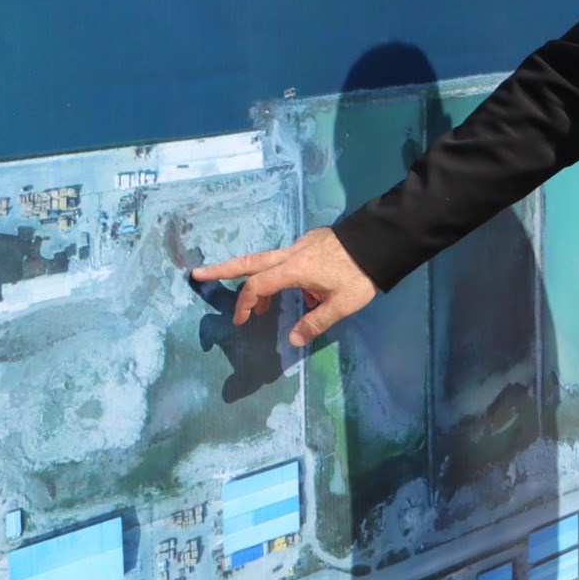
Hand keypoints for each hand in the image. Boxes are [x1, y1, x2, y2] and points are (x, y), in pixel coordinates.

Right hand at [189, 227, 376, 350]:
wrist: (381, 240)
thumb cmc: (361, 274)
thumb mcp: (342, 304)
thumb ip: (316, 322)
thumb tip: (293, 339)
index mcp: (295, 269)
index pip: (258, 286)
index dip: (245, 303)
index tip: (242, 320)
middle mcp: (292, 253)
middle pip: (249, 261)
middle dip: (222, 269)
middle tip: (197, 274)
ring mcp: (301, 244)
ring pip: (268, 260)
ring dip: (259, 280)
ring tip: (263, 308)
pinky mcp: (311, 241)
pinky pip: (288, 258)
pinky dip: (283, 274)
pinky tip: (303, 291)